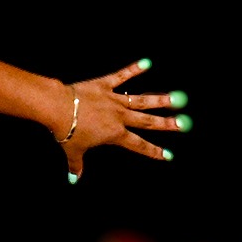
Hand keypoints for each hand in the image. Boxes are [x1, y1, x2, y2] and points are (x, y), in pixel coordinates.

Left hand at [59, 58, 188, 180]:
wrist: (58, 108)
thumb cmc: (66, 131)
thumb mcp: (72, 150)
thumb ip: (76, 165)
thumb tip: (74, 179)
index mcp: (114, 134)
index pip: (138, 145)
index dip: (153, 151)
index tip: (168, 155)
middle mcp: (119, 117)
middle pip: (147, 121)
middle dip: (166, 124)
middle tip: (183, 124)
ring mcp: (113, 100)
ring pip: (141, 100)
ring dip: (159, 100)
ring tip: (176, 98)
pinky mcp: (104, 85)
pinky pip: (121, 76)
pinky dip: (133, 69)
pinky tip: (146, 62)